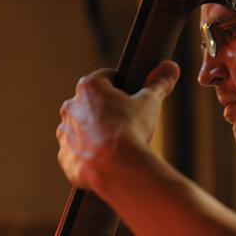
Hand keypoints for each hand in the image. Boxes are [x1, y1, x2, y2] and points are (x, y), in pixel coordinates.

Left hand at [56, 60, 179, 189]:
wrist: (118, 168)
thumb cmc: (131, 131)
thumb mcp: (150, 103)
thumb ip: (158, 83)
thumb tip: (170, 67)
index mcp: (89, 88)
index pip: (105, 78)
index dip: (120, 86)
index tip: (129, 97)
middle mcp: (71, 107)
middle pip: (90, 104)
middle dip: (104, 112)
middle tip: (124, 124)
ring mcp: (64, 133)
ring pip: (79, 129)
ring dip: (92, 134)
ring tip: (114, 145)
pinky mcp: (65, 157)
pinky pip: (75, 154)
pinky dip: (87, 156)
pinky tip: (103, 161)